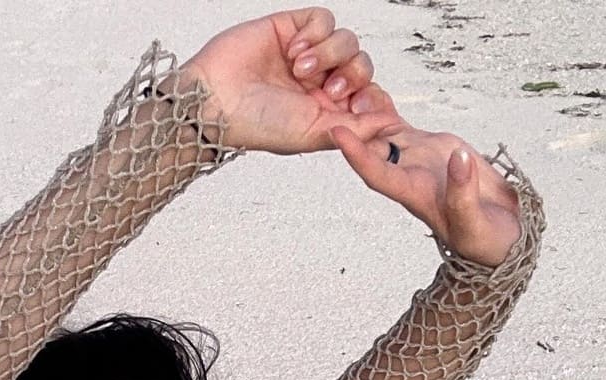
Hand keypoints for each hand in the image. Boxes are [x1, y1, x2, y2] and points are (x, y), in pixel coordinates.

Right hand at [179, 8, 399, 154]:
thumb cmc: (256, 124)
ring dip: (329, 54)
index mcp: (327, 111)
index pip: (367, 95)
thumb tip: (387, 126)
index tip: (365, 103)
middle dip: (352, 75)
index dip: (372, 95)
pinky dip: (315, 34)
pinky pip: (324, 19)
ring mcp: (307, 54)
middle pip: (362, 65)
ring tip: (299, 69)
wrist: (218, 101)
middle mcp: (320, 82)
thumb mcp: (312, 134)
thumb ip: (353, 129)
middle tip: (328, 90)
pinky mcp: (292, 28)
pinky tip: (294, 51)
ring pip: (347, 40)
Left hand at [331, 98, 520, 266]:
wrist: (500, 233)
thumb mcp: (475, 223)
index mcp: (413, 194)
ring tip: (345, 84)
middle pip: (372, 148)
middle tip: (334, 93)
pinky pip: (404, 129)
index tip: (337, 133)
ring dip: (366, 115)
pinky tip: (373, 94)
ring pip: (384, 134)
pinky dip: (388, 112)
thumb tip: (458, 158)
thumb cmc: (484, 239)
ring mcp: (418, 160)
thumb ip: (464, 193)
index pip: (376, 173)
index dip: (356, 154)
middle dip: (353, 125)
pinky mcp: (433, 149)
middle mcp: (409, 175)